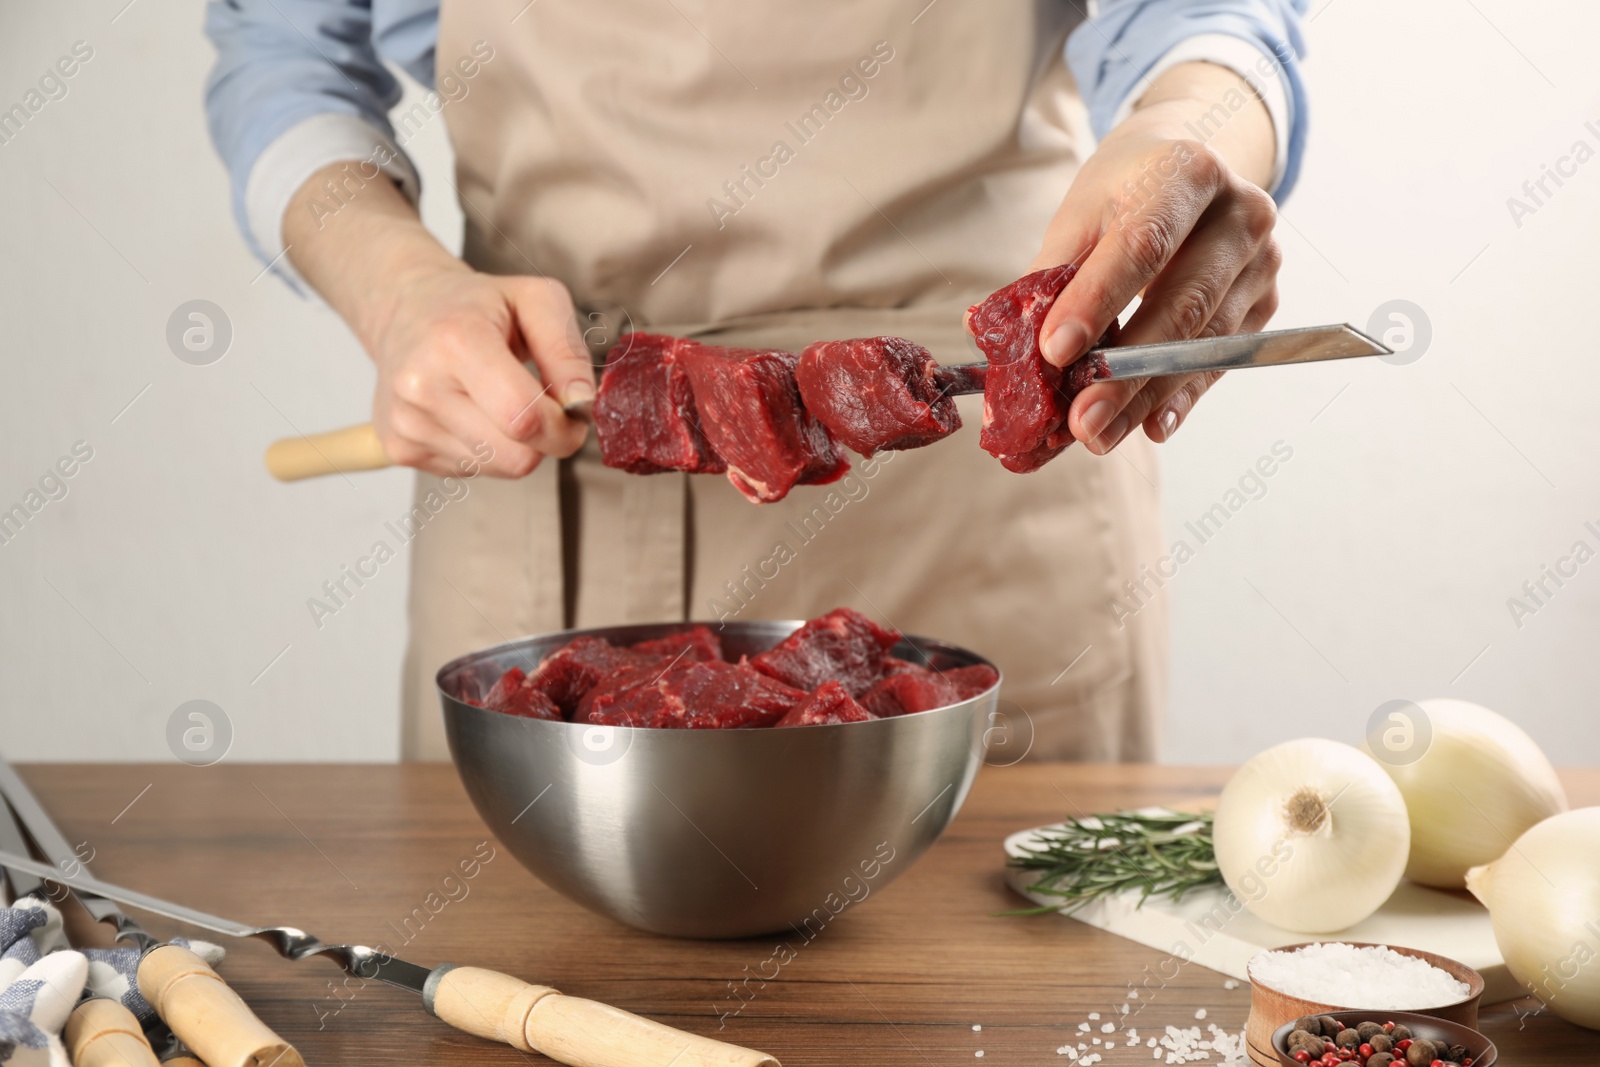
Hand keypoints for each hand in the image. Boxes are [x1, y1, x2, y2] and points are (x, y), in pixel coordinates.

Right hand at [364, 264, 592, 477]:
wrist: (404, 310)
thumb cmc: (475, 304)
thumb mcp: (535, 299)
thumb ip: (567, 349)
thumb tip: (582, 403)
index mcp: (455, 341)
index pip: (525, 416)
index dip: (564, 426)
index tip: (573, 412)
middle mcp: (422, 386)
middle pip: (517, 456)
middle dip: (548, 439)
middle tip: (543, 405)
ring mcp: (407, 423)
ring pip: (500, 468)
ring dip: (518, 444)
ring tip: (499, 400)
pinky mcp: (400, 448)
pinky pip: (474, 470)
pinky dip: (488, 449)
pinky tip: (472, 412)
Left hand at [1031, 63, 1281, 454]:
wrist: (1185, 174)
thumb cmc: (1124, 195)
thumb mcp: (1081, 215)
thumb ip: (1051, 277)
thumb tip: (1007, 346)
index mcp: (1188, 175)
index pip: (1142, 245)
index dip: (1098, 302)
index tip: (1056, 353)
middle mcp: (1239, 215)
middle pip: (1182, 304)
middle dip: (1126, 372)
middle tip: (1081, 421)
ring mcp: (1261, 261)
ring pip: (1202, 344)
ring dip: (1146, 398)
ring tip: (1098, 435)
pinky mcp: (1265, 302)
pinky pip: (1219, 362)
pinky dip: (1179, 398)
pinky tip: (1148, 425)